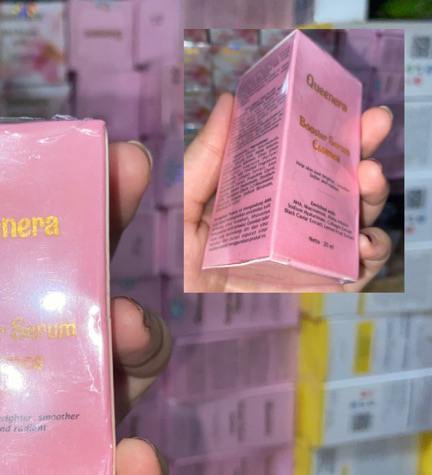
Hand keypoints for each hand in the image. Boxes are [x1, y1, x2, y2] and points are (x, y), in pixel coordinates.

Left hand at [184, 94, 393, 292]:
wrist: (166, 307)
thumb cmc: (170, 255)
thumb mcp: (181, 201)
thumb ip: (204, 159)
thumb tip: (230, 102)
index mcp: (263, 189)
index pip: (306, 154)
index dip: (333, 127)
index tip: (350, 104)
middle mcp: (289, 217)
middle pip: (338, 182)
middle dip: (364, 151)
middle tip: (374, 126)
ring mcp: (300, 251)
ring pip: (352, 221)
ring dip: (371, 197)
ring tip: (367, 179)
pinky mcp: (305, 286)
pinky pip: (348, 273)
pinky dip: (368, 257)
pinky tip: (363, 243)